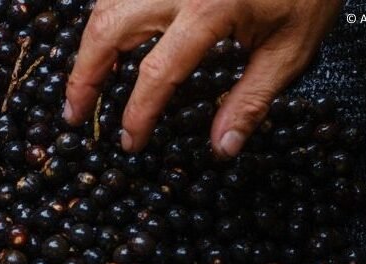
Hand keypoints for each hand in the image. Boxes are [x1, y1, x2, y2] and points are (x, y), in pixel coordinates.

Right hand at [63, 0, 341, 157]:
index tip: (130, 142)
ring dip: (89, 45)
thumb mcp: (291, 49)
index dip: (137, 114)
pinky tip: (107, 39)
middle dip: (83, 77)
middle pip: (108, 31)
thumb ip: (251, 99)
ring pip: (105, 5)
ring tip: (86, 81)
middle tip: (75, 114)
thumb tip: (222, 147)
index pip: (155, 73)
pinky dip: (106, 16)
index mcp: (208, 9)